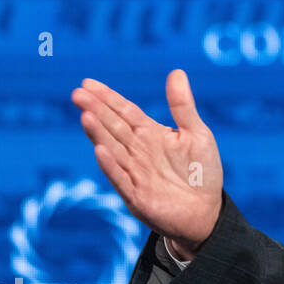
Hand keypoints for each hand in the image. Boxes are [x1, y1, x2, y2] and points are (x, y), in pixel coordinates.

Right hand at [71, 70, 222, 259]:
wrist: (205, 212)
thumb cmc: (202, 172)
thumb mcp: (198, 134)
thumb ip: (183, 106)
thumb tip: (176, 72)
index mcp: (151, 135)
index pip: (125, 112)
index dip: (108, 98)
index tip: (88, 83)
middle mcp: (138, 151)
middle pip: (114, 126)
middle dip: (97, 110)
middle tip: (78, 93)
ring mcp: (135, 172)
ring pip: (113, 149)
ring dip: (99, 133)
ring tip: (86, 115)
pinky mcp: (136, 194)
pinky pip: (121, 177)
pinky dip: (111, 165)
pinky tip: (100, 150)